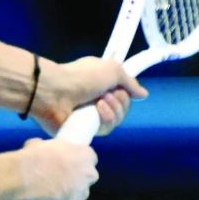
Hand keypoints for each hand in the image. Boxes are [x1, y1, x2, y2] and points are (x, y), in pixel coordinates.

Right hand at [19, 137, 97, 199]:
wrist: (32, 178)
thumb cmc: (38, 156)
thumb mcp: (39, 143)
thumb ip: (45, 148)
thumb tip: (37, 148)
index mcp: (85, 155)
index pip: (88, 157)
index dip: (76, 160)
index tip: (64, 162)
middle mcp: (89, 176)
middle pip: (86, 178)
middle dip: (75, 179)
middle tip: (57, 178)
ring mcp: (83, 195)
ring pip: (78, 196)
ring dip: (67, 195)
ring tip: (48, 194)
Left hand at [32, 56, 147, 136]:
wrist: (55, 91)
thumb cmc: (81, 76)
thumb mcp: (111, 69)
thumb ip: (129, 81)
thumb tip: (143, 94)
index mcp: (101, 84)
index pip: (124, 94)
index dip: (126, 92)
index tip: (121, 88)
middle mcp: (97, 100)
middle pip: (123, 109)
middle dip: (120, 101)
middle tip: (106, 94)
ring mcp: (91, 116)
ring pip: (116, 120)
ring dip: (113, 109)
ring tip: (99, 102)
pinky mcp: (86, 130)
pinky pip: (105, 130)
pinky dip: (105, 120)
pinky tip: (97, 112)